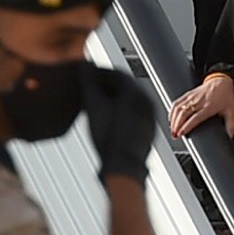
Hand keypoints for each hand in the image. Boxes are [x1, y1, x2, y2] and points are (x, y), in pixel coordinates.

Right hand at [83, 64, 160, 182]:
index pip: (116, 74)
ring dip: (111, 97)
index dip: (98, 72)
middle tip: (87, 86)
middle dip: (104, 84)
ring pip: (129, 99)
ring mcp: (149, 116)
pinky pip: (133, 112)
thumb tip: (84, 66)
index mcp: (137, 93)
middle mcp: (147, 102)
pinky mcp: (147, 129)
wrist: (124, 168)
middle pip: (123, 86)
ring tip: (94, 101)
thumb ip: (89, 84)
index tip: (85, 74)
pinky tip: (106, 116)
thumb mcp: (94, 108)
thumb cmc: (109, 139)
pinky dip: (119, 109)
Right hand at [165, 74, 233, 138]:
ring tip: (172, 129)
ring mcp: (192, 97)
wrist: (222, 81)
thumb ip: (230, 126)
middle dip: (176, 125)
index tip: (181, 133)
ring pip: (178, 108)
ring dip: (173, 120)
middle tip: (175, 135)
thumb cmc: (225, 96)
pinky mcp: (188, 94)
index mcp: (209, 107)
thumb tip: (230, 137)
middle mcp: (199, 101)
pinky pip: (177, 102)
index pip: (195, 118)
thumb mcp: (230, 111)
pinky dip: (172, 111)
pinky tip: (171, 118)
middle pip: (183, 114)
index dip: (187, 126)